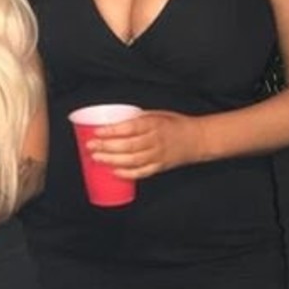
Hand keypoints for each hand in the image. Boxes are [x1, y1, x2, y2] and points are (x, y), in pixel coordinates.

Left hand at [88, 111, 203, 179]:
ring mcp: (158, 155)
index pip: (130, 128)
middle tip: (91, 146)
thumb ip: (138, 119)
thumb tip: (115, 123)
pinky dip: (128, 174)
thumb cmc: (175, 124)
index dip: (112, 131)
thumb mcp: (158, 114)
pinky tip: (114, 172)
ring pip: (133, 160)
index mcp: (154, 124)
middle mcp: (156, 140)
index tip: (96, 131)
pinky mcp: (160, 166)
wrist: (198, 139)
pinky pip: (142, 172)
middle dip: (107, 147)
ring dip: (113, 160)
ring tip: (96, 159)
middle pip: (128, 146)